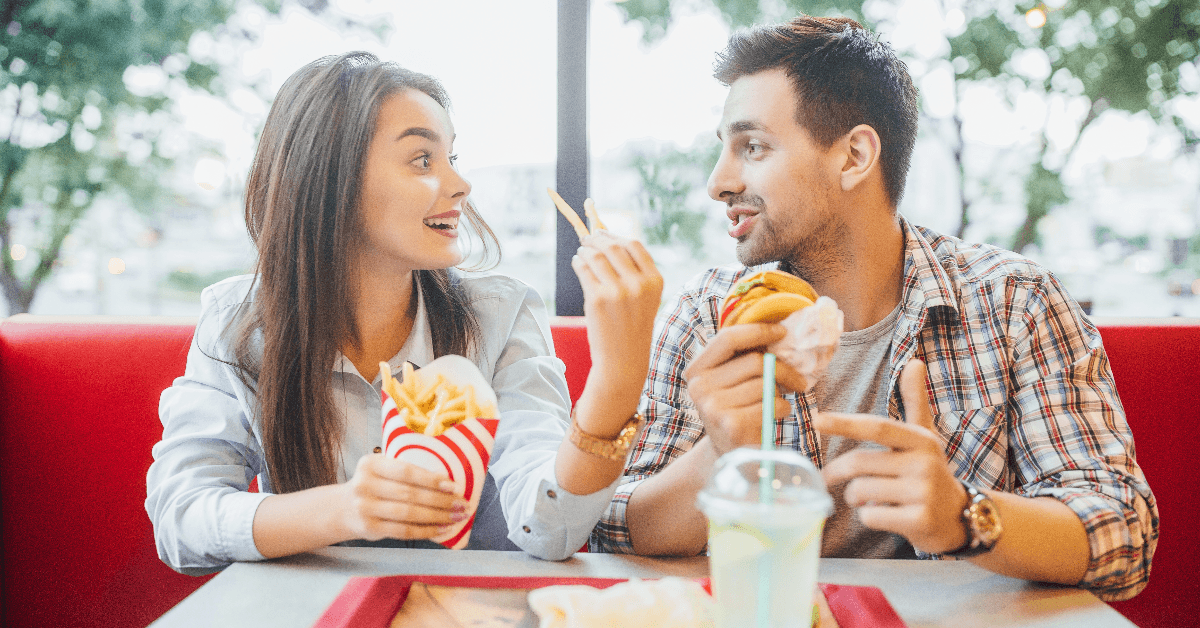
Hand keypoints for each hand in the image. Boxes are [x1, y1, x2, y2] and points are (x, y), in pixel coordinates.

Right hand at [339, 454, 466, 541]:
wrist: (342, 508)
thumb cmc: (374, 486)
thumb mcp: (382, 471)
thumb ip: (407, 475)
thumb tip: (449, 485)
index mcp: (372, 464)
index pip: (407, 471)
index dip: (432, 479)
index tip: (454, 486)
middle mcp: (365, 484)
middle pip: (410, 494)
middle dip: (441, 501)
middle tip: (462, 505)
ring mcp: (365, 508)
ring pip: (409, 514)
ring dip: (437, 517)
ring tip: (456, 517)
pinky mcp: (369, 528)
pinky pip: (403, 531)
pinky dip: (426, 531)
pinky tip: (442, 529)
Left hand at [571, 231, 662, 405]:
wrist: (623, 359)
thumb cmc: (633, 326)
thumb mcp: (645, 298)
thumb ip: (635, 271)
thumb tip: (609, 239)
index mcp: (655, 281)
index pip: (634, 245)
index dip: (616, 235)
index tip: (605, 234)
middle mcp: (639, 284)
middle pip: (614, 246)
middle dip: (597, 239)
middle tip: (587, 239)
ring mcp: (617, 292)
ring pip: (596, 255)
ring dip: (585, 249)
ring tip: (582, 252)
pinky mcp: (597, 299)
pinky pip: (584, 269)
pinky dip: (578, 262)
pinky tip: (578, 262)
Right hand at [683, 324, 809, 454]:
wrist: (730, 458)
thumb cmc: (737, 412)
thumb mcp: (730, 383)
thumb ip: (742, 358)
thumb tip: (779, 330)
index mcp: (696, 371)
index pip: (727, 338)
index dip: (758, 330)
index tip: (782, 332)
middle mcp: (699, 387)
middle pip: (754, 361)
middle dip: (783, 369)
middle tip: (797, 381)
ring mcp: (713, 407)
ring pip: (765, 384)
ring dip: (781, 394)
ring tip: (776, 404)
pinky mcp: (732, 425)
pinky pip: (771, 405)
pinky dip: (782, 410)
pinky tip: (773, 418)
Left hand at [816, 359, 967, 553]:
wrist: (962, 517)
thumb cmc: (931, 473)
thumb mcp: (925, 437)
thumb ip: (916, 402)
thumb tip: (915, 362)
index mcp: (921, 440)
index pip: (876, 427)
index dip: (844, 423)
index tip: (817, 420)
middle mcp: (924, 464)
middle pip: (860, 463)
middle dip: (836, 472)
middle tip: (828, 478)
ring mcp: (923, 493)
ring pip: (861, 492)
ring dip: (853, 497)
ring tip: (864, 498)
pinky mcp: (919, 521)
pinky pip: (870, 516)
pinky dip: (867, 517)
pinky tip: (883, 515)